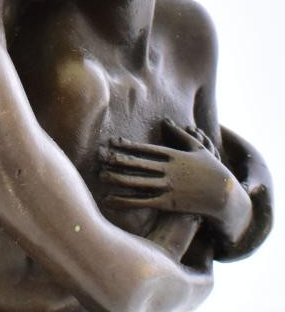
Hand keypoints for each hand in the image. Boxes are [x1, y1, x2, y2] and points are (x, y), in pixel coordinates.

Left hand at [99, 120, 237, 225]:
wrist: (226, 195)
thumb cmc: (213, 169)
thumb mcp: (199, 147)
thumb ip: (181, 134)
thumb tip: (167, 120)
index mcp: (173, 155)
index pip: (145, 149)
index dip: (127, 145)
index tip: (112, 142)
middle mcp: (168, 170)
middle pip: (138, 164)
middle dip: (117, 160)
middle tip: (99, 156)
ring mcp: (168, 187)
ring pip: (137, 182)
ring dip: (118, 179)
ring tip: (101, 176)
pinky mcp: (169, 204)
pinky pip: (143, 202)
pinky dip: (126, 201)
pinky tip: (112, 200)